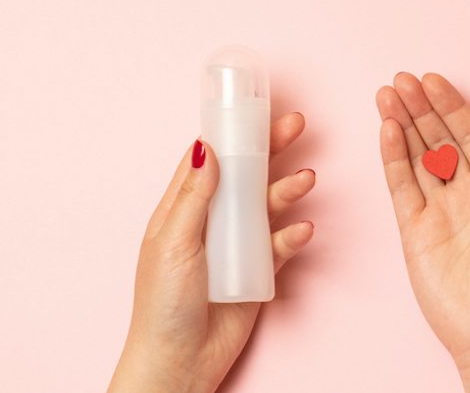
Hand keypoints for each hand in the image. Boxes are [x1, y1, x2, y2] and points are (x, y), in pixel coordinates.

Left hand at [108, 113, 315, 392]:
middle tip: (295, 125)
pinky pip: (281, 247)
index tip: (252, 109)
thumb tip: (204, 147)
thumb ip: (193, 196)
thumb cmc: (164, 303)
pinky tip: (302, 230)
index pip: (209, 159)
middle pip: (246, 175)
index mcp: (183, 209)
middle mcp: (212, 221)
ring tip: (305, 180)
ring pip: (267, 206)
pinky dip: (293, 236)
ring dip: (287, 190)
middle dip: (271, 149)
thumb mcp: (174, 242)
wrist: (180, 361)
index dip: (231, 133)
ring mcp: (236, 246)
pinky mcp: (258, 273)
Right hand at [376, 73, 469, 391]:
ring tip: (386, 94)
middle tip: (401, 79)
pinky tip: (386, 130)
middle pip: (440, 138)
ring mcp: (441, 210)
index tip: (433, 80)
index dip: (452, 106)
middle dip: (420, 108)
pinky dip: (393, 157)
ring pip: (417, 156)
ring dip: (402, 124)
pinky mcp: (416, 230)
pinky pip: (401, 186)